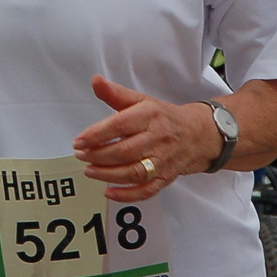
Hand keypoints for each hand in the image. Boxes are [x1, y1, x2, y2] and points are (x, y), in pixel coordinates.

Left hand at [72, 76, 218, 203]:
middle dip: (98, 155)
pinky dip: (127, 195)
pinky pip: (146, 190)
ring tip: (89, 171)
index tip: (79, 140)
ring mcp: (162, 160)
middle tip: (80, 155)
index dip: (96, 134)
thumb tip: (95, 81)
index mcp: (150, 116)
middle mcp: (157, 138)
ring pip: (134, 172)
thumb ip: (116, 93)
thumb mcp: (141, 100)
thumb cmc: (163, 117)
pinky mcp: (165, 178)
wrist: (197, 134)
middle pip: (124, 151)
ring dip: (108, 174)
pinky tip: (109, 192)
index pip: (120, 125)